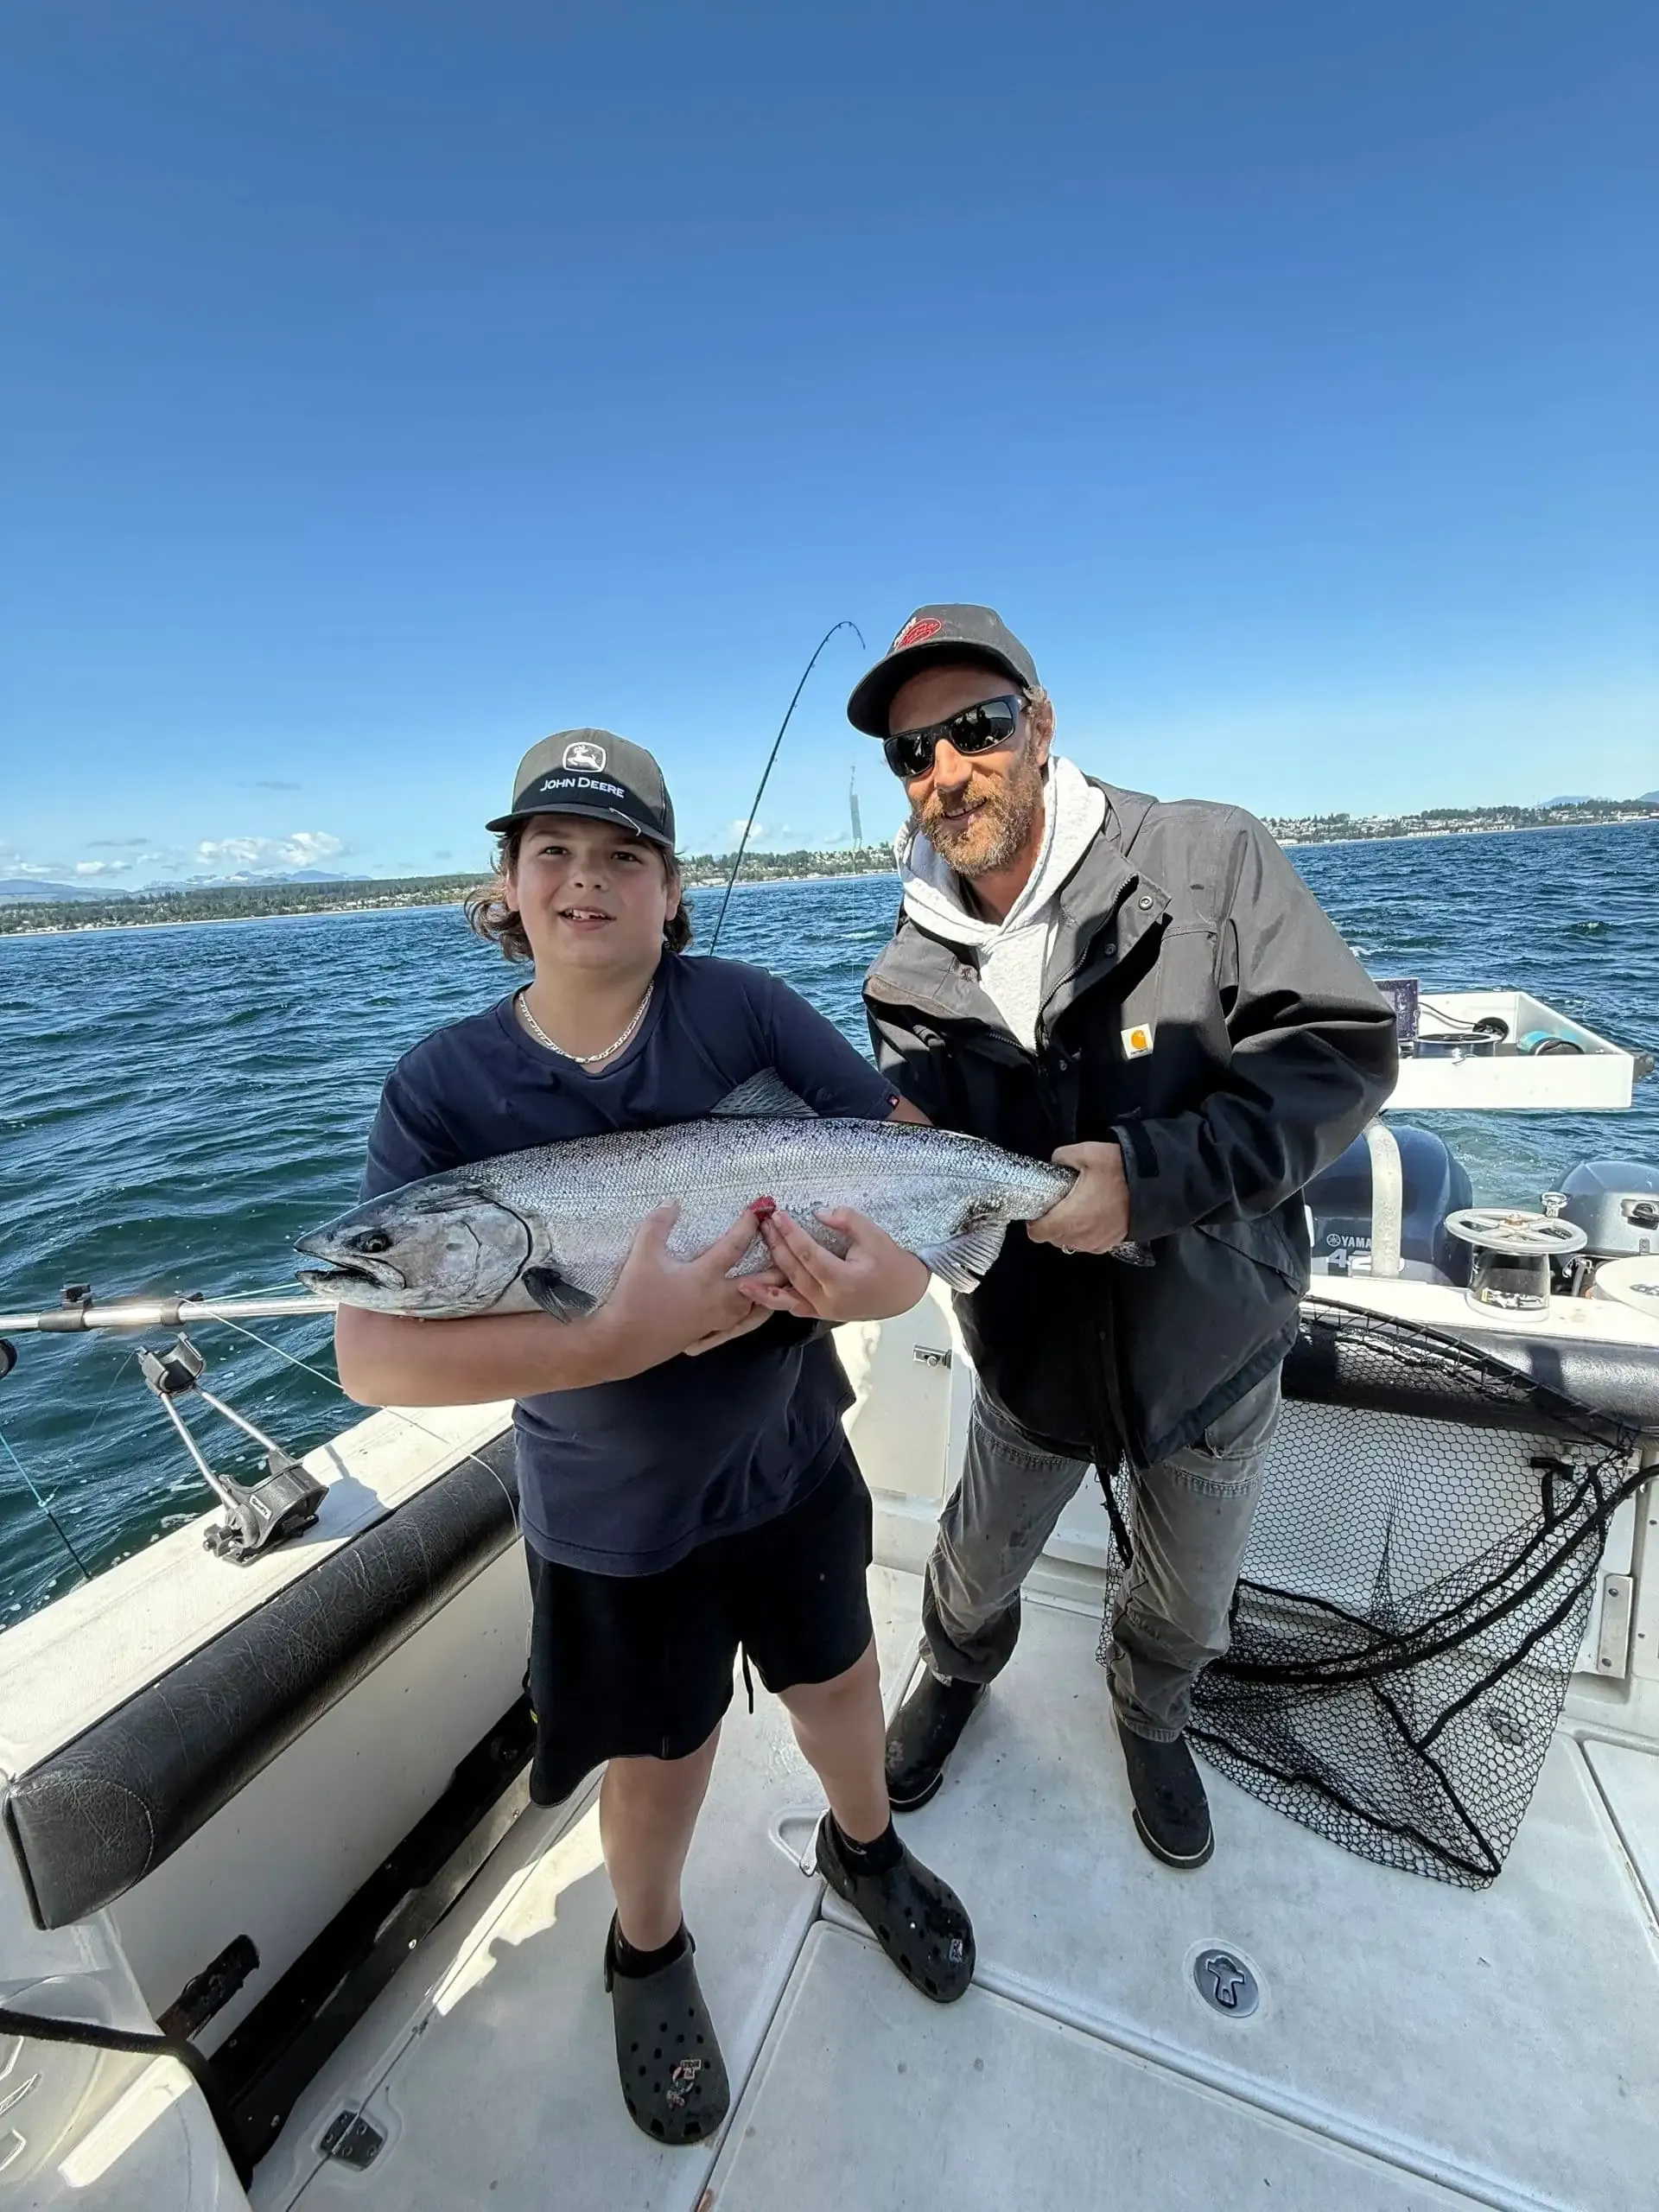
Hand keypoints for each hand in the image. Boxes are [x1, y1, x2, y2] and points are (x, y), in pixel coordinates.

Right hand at [588, 1204, 773, 1376]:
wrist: (624, 1342)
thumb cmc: (635, 1297)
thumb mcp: (643, 1254)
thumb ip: (658, 1225)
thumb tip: (672, 1202)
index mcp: (705, 1276)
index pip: (735, 1246)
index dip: (748, 1225)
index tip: (759, 1210)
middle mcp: (719, 1299)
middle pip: (760, 1282)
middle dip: (777, 1265)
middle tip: (787, 1250)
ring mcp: (716, 1320)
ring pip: (753, 1306)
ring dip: (767, 1291)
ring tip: (776, 1279)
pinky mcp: (708, 1333)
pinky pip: (740, 1324)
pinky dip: (752, 1314)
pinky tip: (751, 1309)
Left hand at [739, 1205, 930, 1324]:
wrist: (904, 1293)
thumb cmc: (891, 1263)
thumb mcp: (875, 1236)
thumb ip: (848, 1221)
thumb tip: (819, 1213)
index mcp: (842, 1280)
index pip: (808, 1254)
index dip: (790, 1233)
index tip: (776, 1215)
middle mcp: (829, 1299)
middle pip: (793, 1271)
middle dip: (775, 1246)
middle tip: (761, 1225)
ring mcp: (823, 1310)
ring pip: (787, 1295)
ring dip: (765, 1281)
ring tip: (744, 1272)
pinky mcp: (821, 1313)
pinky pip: (793, 1307)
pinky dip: (774, 1301)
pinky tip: (756, 1292)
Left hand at [1025, 1140, 1132, 1253]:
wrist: (1156, 1186)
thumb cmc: (1119, 1170)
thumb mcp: (1086, 1152)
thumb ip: (1062, 1157)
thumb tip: (1056, 1163)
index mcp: (1069, 1218)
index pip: (1038, 1234)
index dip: (1035, 1222)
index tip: (1041, 1209)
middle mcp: (1081, 1236)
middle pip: (1053, 1238)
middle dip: (1052, 1224)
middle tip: (1061, 1204)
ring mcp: (1097, 1243)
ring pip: (1071, 1242)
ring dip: (1069, 1230)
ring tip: (1079, 1209)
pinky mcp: (1111, 1244)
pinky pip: (1089, 1243)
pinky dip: (1086, 1233)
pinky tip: (1094, 1215)